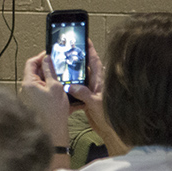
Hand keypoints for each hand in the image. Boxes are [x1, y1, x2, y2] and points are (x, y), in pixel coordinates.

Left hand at [20, 51, 69, 146]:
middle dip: (48, 67)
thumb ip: (50, 70)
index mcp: (29, 82)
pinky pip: (44, 89)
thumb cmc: (54, 111)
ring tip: (63, 77)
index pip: (31, 63)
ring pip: (41, 80)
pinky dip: (52, 87)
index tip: (50, 55)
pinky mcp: (37, 101)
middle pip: (36, 71)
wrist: (53, 131)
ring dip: (52, 77)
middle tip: (59, 65)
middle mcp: (27, 88)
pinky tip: (62, 88)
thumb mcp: (55, 86)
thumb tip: (47, 58)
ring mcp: (32, 95)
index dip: (40, 57)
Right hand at [67, 40, 127, 155]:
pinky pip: (76, 87)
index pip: (94, 61)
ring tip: (62, 64)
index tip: (84, 39)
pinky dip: (70, 83)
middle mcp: (96, 83)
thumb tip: (71, 85)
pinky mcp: (86, 98)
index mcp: (101, 81)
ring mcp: (91, 90)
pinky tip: (63, 83)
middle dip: (77, 57)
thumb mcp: (95, 103)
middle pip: (86, 66)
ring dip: (72, 71)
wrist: (110, 131)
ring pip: (80, 76)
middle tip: (67, 49)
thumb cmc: (109, 117)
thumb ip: (84, 93)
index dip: (90, 49)